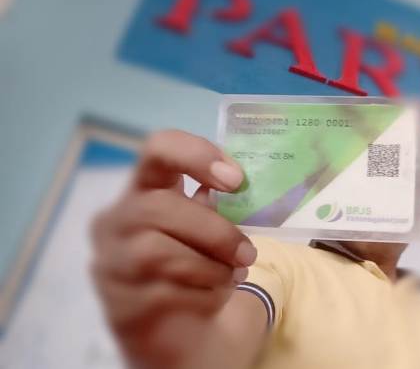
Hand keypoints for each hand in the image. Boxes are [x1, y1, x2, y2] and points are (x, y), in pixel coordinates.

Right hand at [91, 130, 256, 366]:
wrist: (180, 329)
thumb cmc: (197, 264)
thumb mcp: (208, 230)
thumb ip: (217, 206)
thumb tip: (237, 185)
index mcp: (145, 188)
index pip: (157, 149)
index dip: (195, 155)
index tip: (236, 180)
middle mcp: (117, 219)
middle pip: (158, 208)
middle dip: (215, 232)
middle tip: (249, 253)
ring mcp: (111, 262)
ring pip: (158, 254)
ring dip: (210, 267)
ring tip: (234, 275)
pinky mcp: (119, 304)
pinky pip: (162, 294)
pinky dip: (202, 296)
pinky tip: (214, 297)